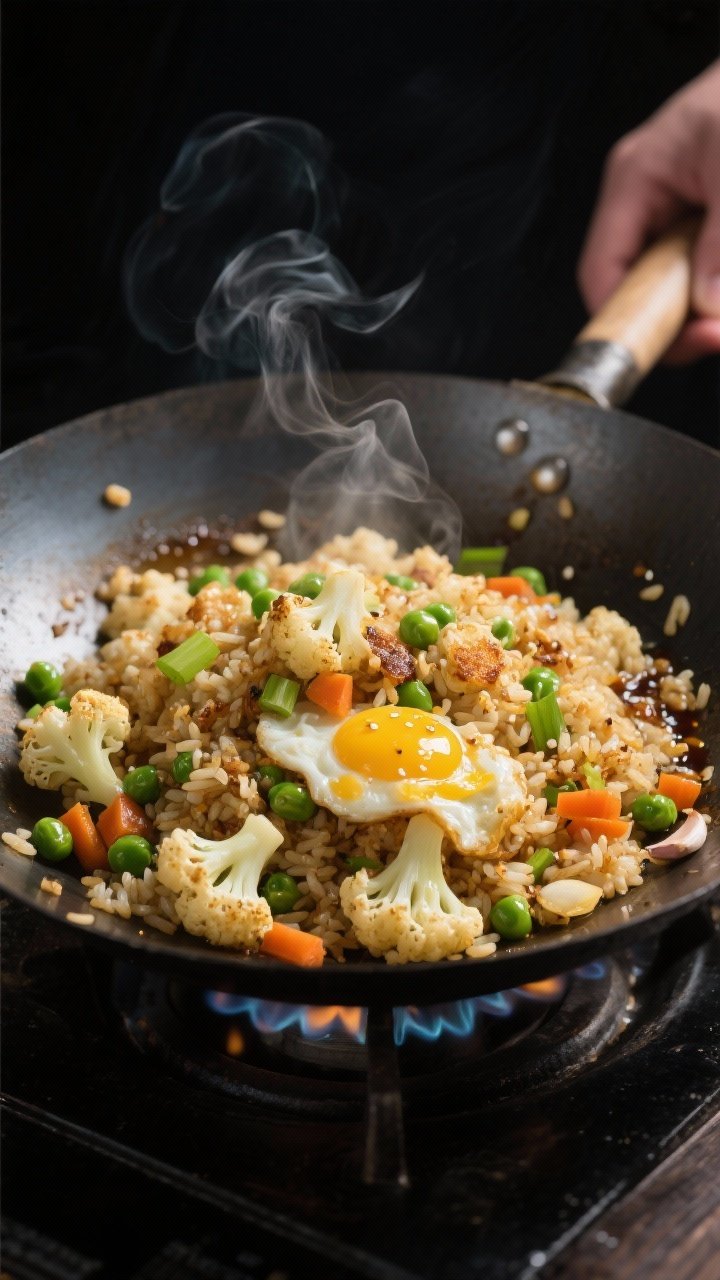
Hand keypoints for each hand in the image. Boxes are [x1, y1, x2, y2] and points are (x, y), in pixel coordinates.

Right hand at [578, 60, 719, 362]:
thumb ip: (719, 242)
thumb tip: (708, 303)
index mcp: (633, 181)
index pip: (603, 273)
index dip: (627, 320)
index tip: (670, 344)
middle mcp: (646, 204)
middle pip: (642, 290)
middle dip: (680, 321)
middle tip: (715, 333)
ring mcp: (676, 215)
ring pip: (679, 288)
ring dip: (705, 307)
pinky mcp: (705, 224)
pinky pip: (703, 272)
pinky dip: (717, 291)